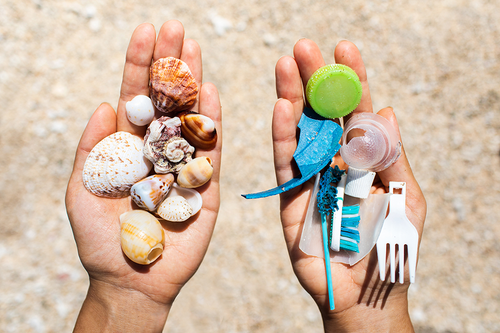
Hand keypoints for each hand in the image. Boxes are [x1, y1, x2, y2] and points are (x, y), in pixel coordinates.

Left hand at [65, 20, 221, 331]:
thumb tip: (104, 104)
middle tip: (176, 28)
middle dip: (170, 64)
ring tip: (196, 48)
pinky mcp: (206, 185)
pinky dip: (211, 122)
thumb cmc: (101, 238)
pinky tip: (211, 93)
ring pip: (190, 117)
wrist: (133, 277)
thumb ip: (93, 147)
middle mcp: (157, 149)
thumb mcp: (82, 189)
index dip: (140, 65)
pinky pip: (210, 150)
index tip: (146, 31)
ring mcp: (183, 164)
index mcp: (128, 146)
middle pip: (165, 99)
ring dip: (194, 82)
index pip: (134, 96)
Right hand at [272, 39, 425, 331]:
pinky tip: (282, 108)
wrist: (365, 294)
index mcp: (365, 158)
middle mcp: (336, 162)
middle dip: (314, 80)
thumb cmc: (389, 246)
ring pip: (300, 132)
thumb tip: (387, 110)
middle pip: (322, 115)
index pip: (357, 112)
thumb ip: (391, 155)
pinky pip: (286, 164)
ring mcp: (311, 178)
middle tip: (304, 48)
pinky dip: (283, 137)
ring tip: (285, 66)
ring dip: (292, 98)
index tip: (345, 48)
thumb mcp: (403, 196)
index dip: (352, 81)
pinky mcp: (290, 199)